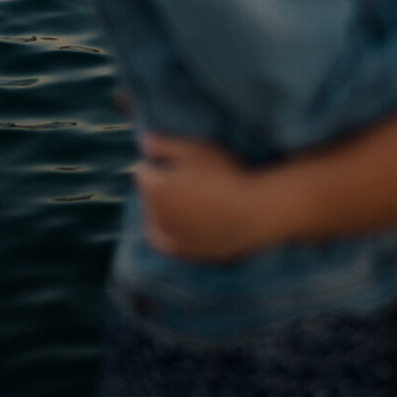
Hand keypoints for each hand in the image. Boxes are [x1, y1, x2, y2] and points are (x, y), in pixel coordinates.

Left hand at [134, 134, 268, 260]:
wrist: (254, 212)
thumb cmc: (225, 175)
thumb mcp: (194, 149)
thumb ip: (164, 145)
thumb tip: (143, 142)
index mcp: (155, 189)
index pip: (142, 172)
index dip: (157, 163)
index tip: (174, 160)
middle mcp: (156, 217)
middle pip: (148, 197)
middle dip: (158, 187)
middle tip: (183, 178)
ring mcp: (170, 239)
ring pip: (154, 221)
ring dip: (161, 211)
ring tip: (184, 201)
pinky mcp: (185, 254)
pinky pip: (167, 243)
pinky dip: (169, 233)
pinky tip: (183, 225)